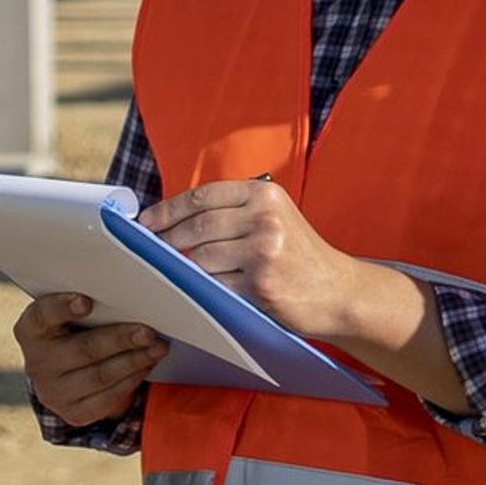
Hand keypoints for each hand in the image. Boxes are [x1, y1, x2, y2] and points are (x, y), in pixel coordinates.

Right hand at [16, 290, 165, 426]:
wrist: (64, 374)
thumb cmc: (75, 328)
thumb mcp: (71, 312)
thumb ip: (91, 295)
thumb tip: (140, 276)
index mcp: (31, 329)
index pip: (43, 316)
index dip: (63, 308)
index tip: (87, 302)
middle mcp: (37, 363)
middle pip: (83, 350)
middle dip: (120, 339)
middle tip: (148, 331)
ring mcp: (53, 392)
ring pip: (101, 375)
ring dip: (135, 360)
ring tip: (159, 347)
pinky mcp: (74, 413)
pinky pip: (108, 397)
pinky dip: (132, 379)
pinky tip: (147, 364)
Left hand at [146, 179, 362, 342]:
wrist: (339, 291)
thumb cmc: (300, 256)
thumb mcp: (274, 217)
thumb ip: (234, 211)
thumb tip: (173, 218)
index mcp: (265, 194)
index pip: (202, 196)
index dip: (168, 209)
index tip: (146, 221)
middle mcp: (265, 217)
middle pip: (197, 225)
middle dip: (167, 238)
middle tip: (150, 248)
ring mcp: (264, 251)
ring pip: (202, 257)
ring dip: (185, 266)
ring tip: (178, 270)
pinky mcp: (262, 284)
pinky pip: (216, 284)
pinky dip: (202, 287)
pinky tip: (197, 288)